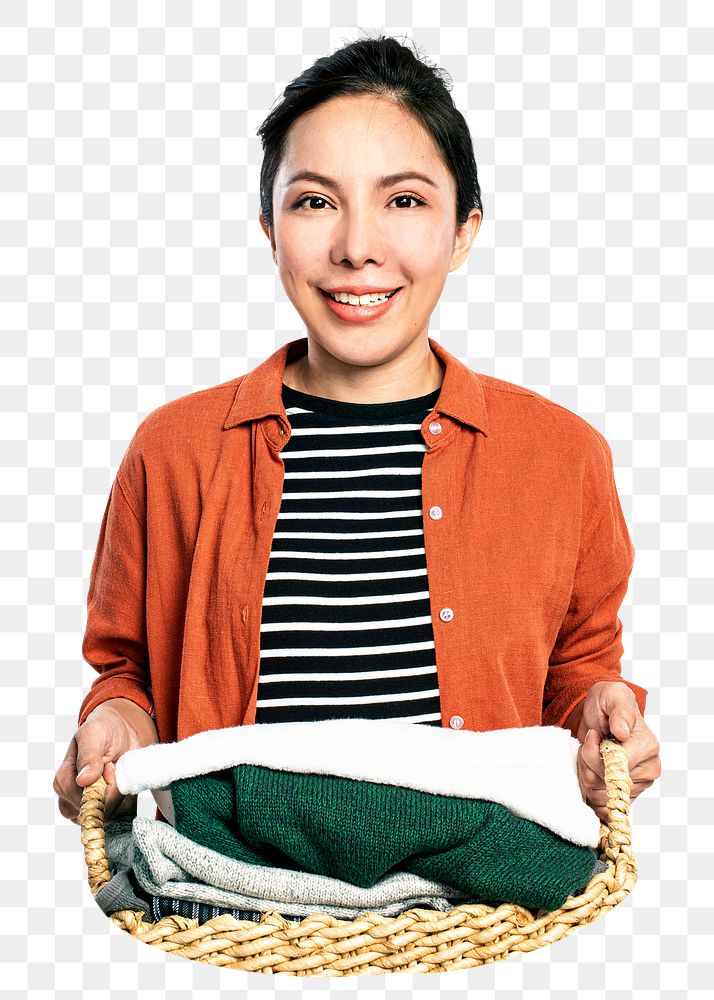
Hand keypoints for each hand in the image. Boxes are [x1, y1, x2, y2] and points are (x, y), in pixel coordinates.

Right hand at [53, 698, 157, 824]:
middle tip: (116, 768)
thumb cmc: (103, 729)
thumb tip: (83, 780)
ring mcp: (90, 808)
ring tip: (119, 775)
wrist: (123, 730)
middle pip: (98, 812)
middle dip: (114, 791)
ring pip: (111, 818)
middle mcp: (73, 800)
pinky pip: (122, 820)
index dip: (104, 784)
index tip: (110, 765)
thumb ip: (88, 755)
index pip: (85, 799)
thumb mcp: (94, 733)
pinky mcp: (110, 812)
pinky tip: (128, 787)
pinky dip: (130, 805)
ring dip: (122, 798)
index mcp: (64, 782)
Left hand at [574, 681, 660, 823]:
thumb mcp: (613, 695)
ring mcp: (638, 786)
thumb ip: (619, 710)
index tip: (593, 735)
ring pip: (599, 795)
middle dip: (588, 763)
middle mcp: (649, 769)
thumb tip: (622, 731)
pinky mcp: (625, 797)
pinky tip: (591, 770)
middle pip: (605, 783)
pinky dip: (589, 790)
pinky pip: (601, 806)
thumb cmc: (608, 704)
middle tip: (590, 744)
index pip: (616, 765)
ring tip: (590, 755)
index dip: (595, 752)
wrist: (602, 716)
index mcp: (648, 746)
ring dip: (586, 774)